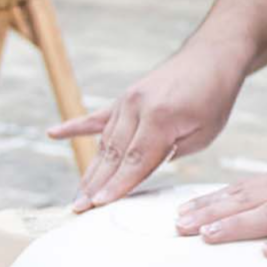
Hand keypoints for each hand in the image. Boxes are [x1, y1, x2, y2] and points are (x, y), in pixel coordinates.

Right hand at [50, 54, 242, 210]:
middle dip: (96, 185)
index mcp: (159, 117)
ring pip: (105, 142)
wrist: (211, 57)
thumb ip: (168, 153)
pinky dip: (75, 126)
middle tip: (79, 209)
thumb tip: (138, 173)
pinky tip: (53, 134)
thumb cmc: (213, 98)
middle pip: (113, 154)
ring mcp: (127, 100)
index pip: (134, 161)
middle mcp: (137, 106)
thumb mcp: (202, 133)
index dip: (116, 186)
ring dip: (91, 169)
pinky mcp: (124, 97)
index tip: (97, 205)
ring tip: (78, 195)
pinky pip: (97, 116)